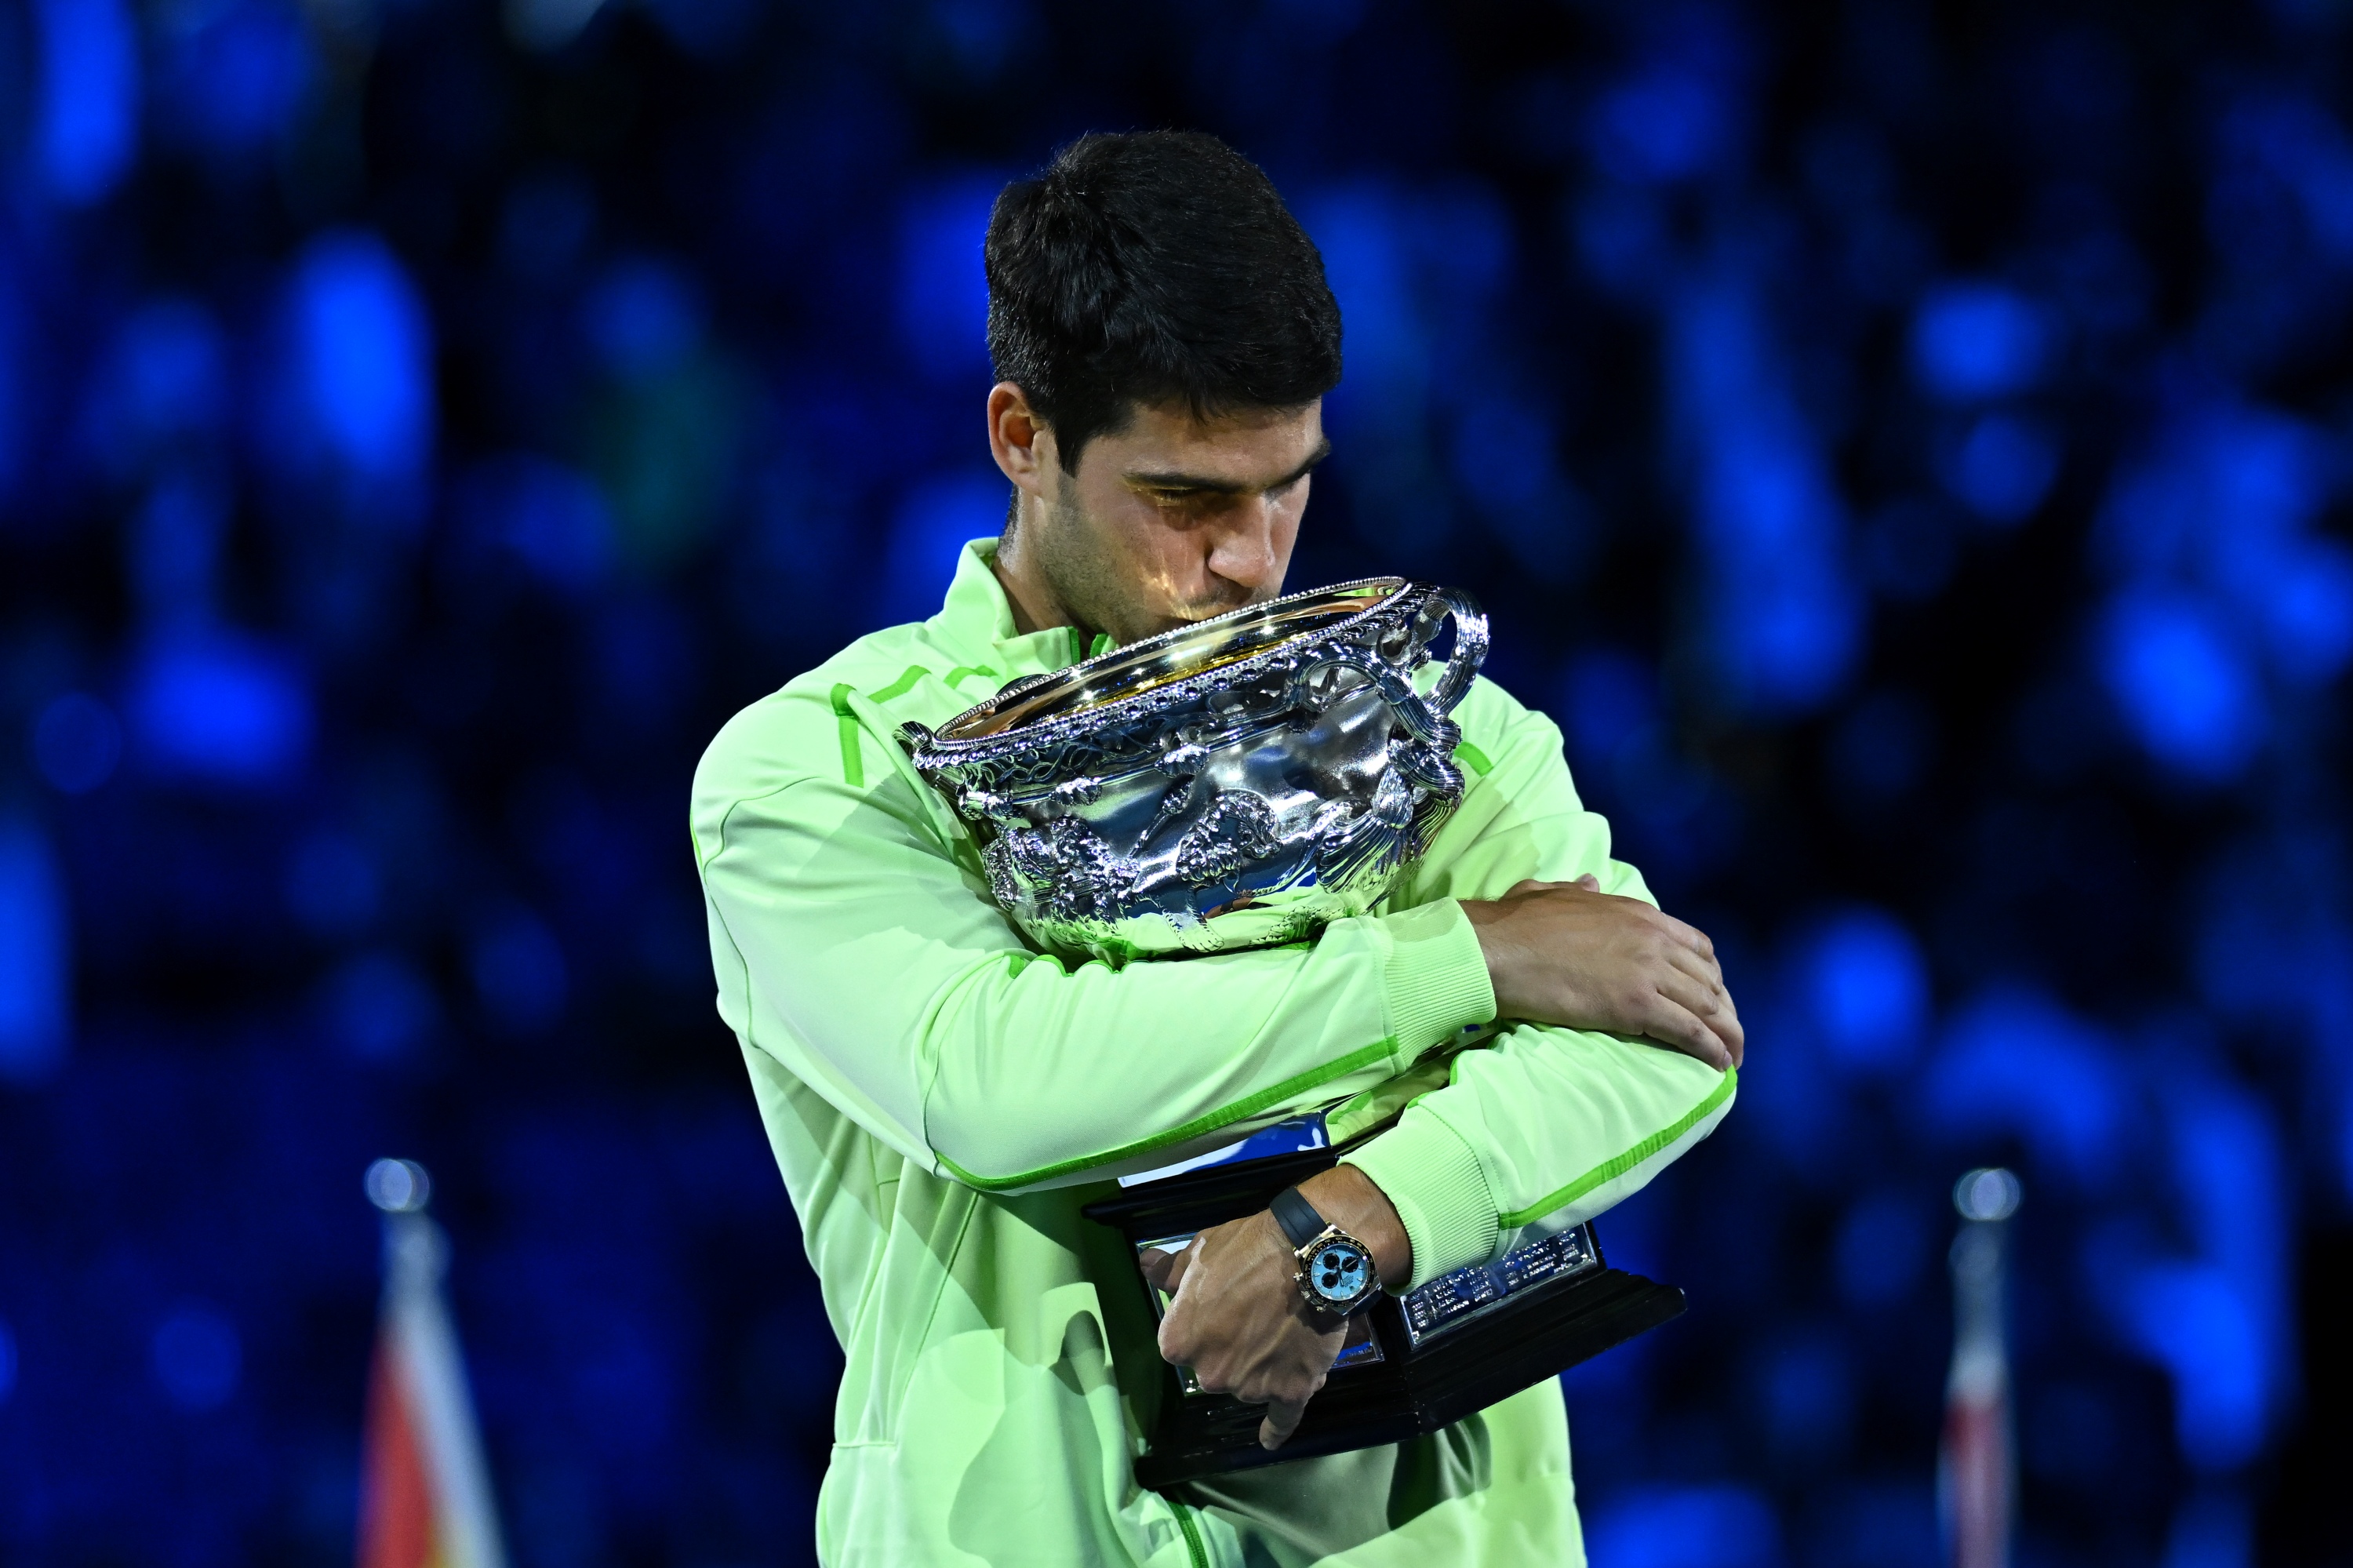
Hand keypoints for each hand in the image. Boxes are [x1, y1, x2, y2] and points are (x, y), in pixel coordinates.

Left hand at [1149, 1166, 1409, 1448]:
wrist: (1309, 1257)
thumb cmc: (1248, 1249)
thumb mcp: (1201, 1251)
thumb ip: (1170, 1270)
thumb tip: (1145, 1266)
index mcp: (1178, 1342)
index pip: (1183, 1345)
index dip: (1204, 1325)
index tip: (1222, 1308)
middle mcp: (1208, 1374)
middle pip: (1216, 1368)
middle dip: (1231, 1348)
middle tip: (1254, 1316)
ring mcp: (1250, 1387)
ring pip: (1250, 1383)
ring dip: (1261, 1366)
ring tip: (1284, 1331)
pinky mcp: (1290, 1392)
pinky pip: (1280, 1419)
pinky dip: (1274, 1430)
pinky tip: (1268, 1439)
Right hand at [1460, 876, 1743, 1069]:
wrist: (1496, 950)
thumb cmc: (1514, 924)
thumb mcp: (1550, 892)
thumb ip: (1577, 889)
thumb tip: (1590, 881)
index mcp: (1637, 913)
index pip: (1695, 945)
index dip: (1709, 975)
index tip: (1711, 996)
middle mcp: (1653, 939)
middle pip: (1709, 978)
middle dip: (1724, 1009)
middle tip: (1726, 1034)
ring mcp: (1648, 971)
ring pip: (1708, 1006)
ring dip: (1726, 1034)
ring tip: (1731, 1056)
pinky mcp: (1637, 1005)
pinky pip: (1689, 1030)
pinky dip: (1710, 1049)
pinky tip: (1718, 1064)